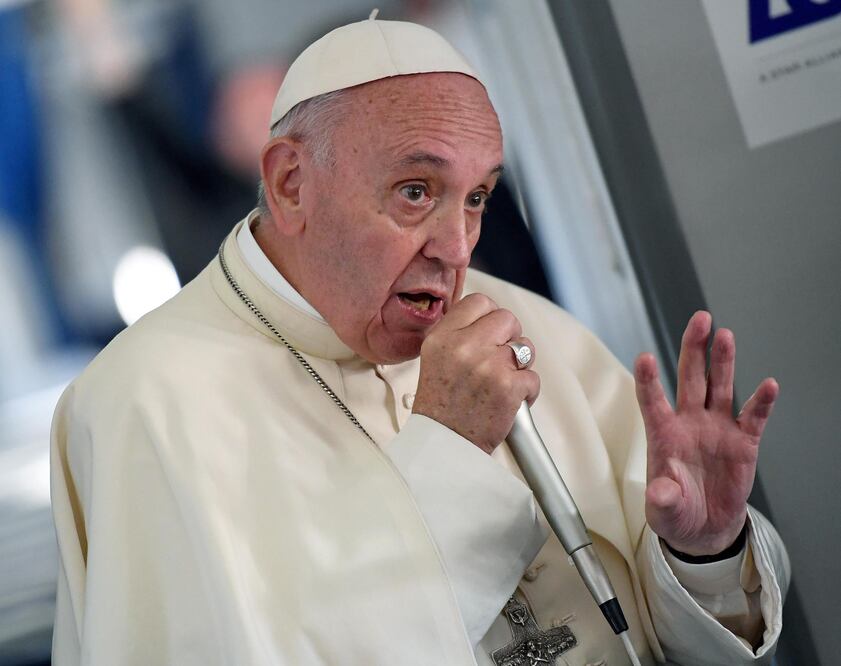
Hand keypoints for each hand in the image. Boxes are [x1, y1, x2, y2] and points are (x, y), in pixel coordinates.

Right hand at [412, 293, 539, 453]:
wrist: (445, 444)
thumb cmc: (441, 405)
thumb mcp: (434, 358)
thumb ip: (457, 333)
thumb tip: (487, 315)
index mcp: (443, 337)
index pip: (479, 301)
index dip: (491, 315)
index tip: (491, 332)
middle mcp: (464, 346)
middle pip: (507, 318)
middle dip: (510, 338)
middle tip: (500, 359)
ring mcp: (488, 365)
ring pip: (525, 347)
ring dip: (520, 365)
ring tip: (501, 382)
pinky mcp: (509, 387)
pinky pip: (532, 377)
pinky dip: (526, 392)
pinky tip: (509, 402)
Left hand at [634, 311, 778, 555]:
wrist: (702, 527)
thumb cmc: (675, 511)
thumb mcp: (663, 510)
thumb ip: (663, 498)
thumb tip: (661, 491)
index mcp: (662, 434)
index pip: (652, 401)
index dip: (649, 380)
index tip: (645, 358)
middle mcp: (689, 423)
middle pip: (690, 378)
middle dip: (694, 349)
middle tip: (700, 320)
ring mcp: (717, 429)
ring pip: (720, 387)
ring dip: (723, 362)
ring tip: (725, 336)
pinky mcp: (743, 442)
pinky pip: (753, 418)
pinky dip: (761, 402)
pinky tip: (769, 385)